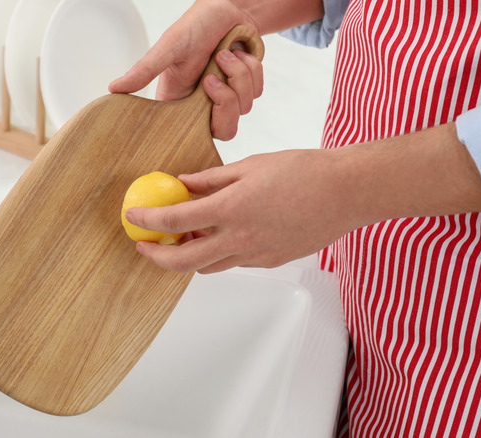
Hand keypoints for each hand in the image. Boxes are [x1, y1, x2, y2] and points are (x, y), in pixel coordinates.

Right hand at [108, 1, 262, 139]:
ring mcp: (226, 98)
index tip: (205, 93)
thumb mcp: (168, 47)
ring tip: (224, 54)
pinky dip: (251, 68)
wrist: (228, 11)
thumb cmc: (195, 26)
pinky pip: (256, 91)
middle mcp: (203, 105)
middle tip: (213, 74)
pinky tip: (238, 54)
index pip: (193, 136)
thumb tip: (113, 88)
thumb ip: (144, 70)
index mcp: (180, 102)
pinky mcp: (244, 89)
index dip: (203, 126)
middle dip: (227, 98)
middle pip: (225, 129)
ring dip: (239, 74)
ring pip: (244, 107)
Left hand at [123, 149, 361, 273]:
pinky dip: (220, 252)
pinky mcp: (271, 261)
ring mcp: (256, 255)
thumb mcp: (251, 166)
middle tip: (145, 244)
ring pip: (209, 266)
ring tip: (184, 235)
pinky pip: (235, 262)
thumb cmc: (305, 172)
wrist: (346, 193)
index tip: (134, 216)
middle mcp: (240, 239)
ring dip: (189, 256)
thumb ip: (213, 179)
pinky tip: (222, 233)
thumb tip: (184, 182)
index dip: (148, 220)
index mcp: (232, 209)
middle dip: (157, 257)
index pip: (176, 220)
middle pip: (184, 262)